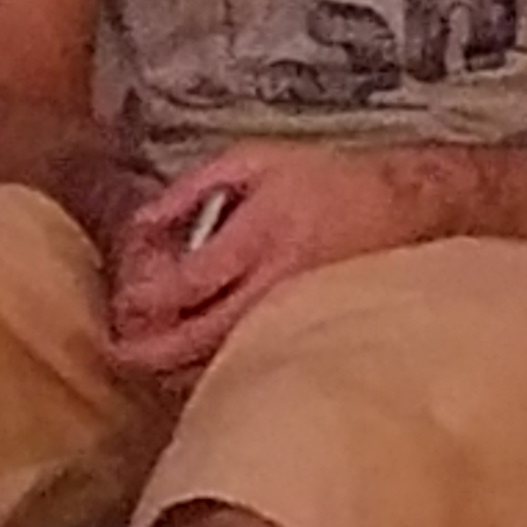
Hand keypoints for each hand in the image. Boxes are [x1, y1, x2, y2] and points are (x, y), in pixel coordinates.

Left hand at [107, 139, 460, 378]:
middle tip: (120, 354)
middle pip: (204, 335)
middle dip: (154, 352)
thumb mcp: (253, 161)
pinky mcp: (313, 334)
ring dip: (179, 366)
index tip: (123, 305)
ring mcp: (298, 314)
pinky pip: (253, 359)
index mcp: (265, 232)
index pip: (194, 280)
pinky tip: (192, 358)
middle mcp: (281, 280)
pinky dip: (215, 365)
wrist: (405, 208)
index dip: (150, 298)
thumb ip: (190, 190)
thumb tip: (140, 227)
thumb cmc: (323, 180)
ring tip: (148, 357)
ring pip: (227, 359)